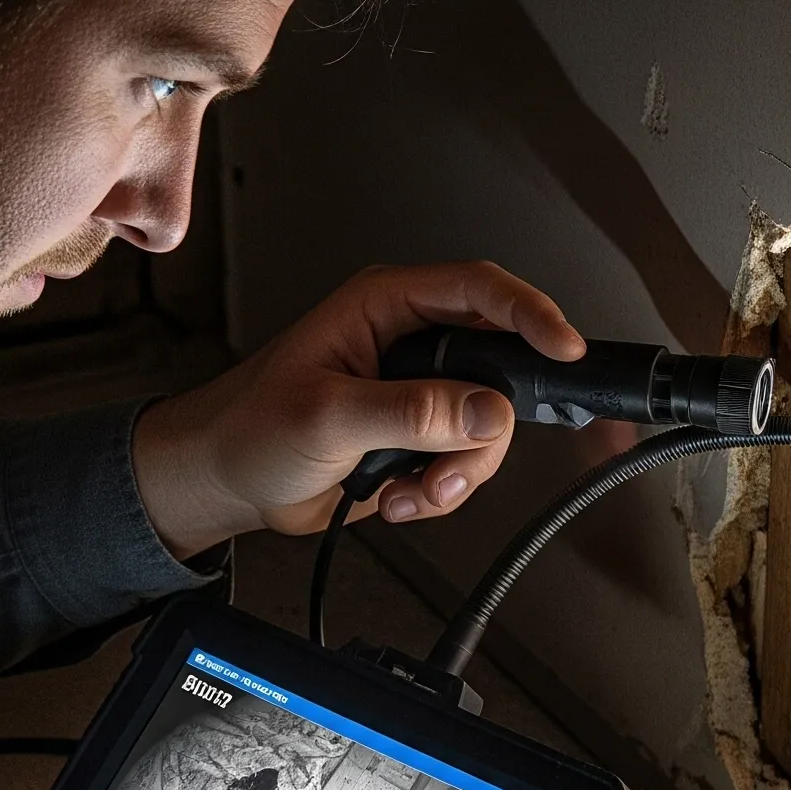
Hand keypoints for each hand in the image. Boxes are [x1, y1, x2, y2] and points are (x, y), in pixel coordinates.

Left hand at [129, 261, 585, 556]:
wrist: (225, 483)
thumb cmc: (249, 428)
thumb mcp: (328, 415)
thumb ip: (410, 411)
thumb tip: (484, 409)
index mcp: (386, 307)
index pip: (479, 292)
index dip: (531, 316)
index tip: (565, 351)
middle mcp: (410, 345)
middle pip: (499, 370)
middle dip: (486, 428)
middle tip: (454, 464)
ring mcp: (419, 395)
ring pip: (489, 428)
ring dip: (460, 471)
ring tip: (411, 490)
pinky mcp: (420, 440)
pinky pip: (466, 464)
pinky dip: (442, 491)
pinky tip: (399, 497)